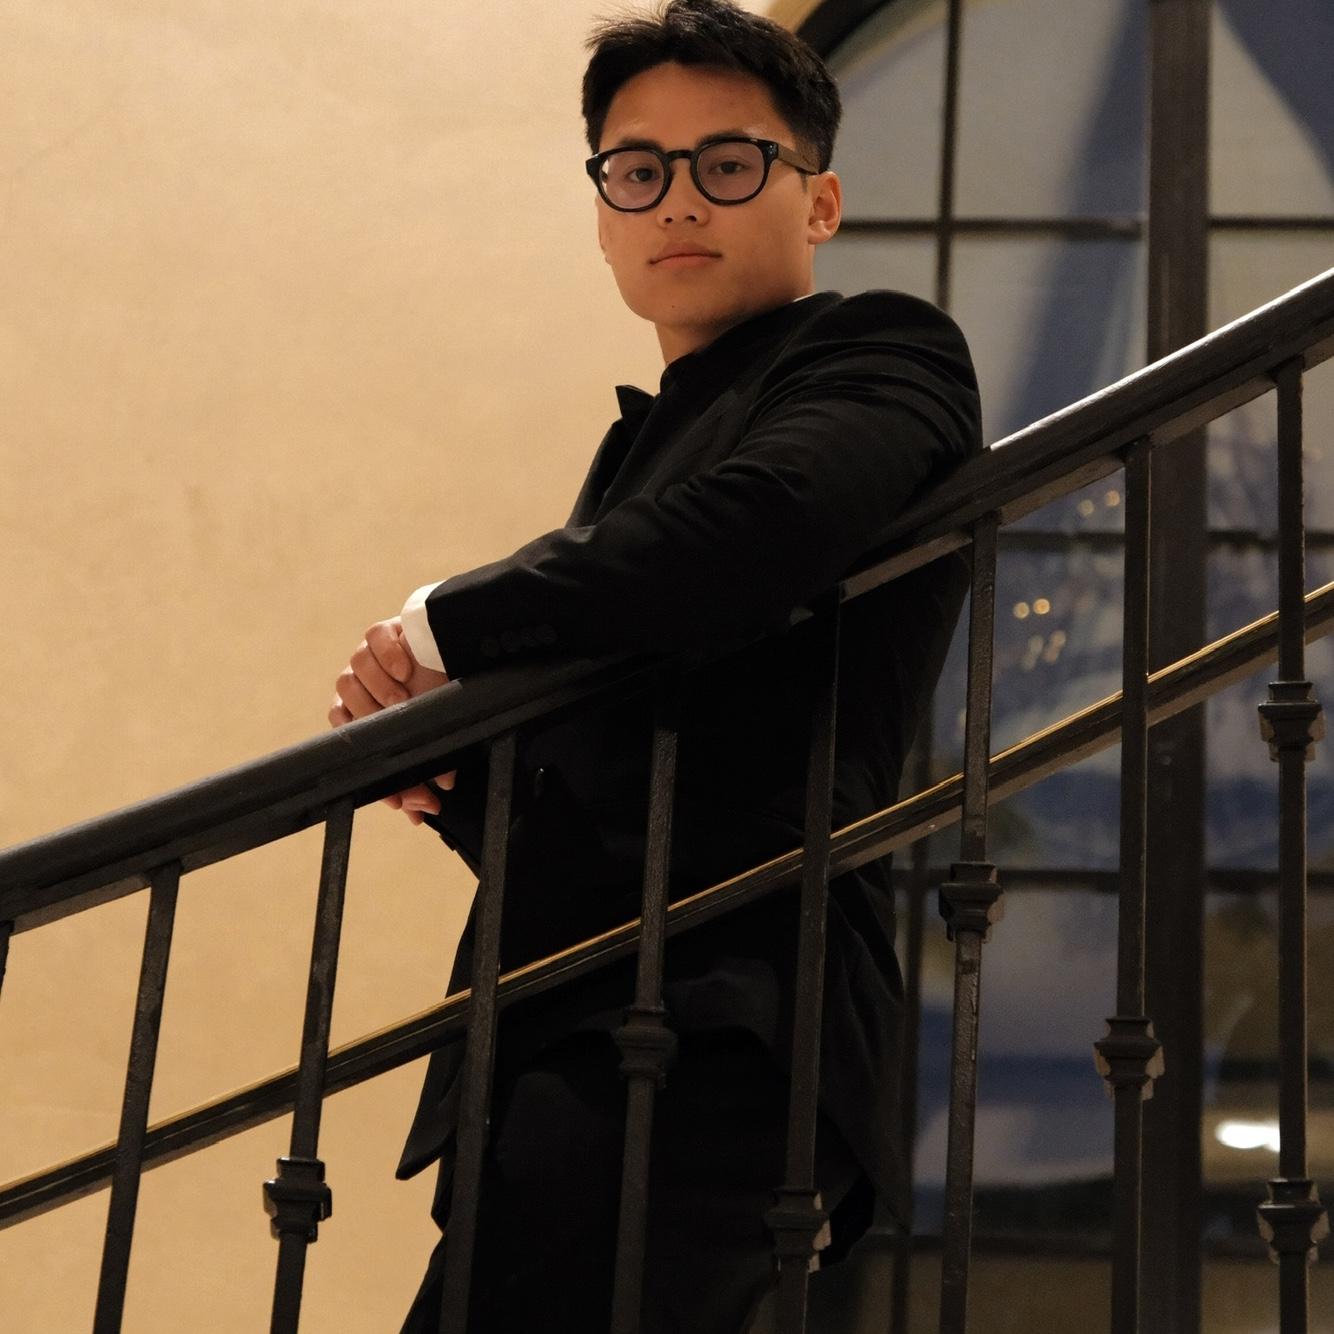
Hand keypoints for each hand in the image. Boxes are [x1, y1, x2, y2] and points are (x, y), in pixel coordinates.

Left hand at [328, 617, 454, 823]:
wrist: (455, 655)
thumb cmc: (438, 703)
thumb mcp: (431, 738)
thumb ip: (421, 773)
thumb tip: (421, 813)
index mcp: (359, 712)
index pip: (346, 734)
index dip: (363, 757)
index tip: (393, 774)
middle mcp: (359, 682)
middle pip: (347, 698)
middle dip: (374, 719)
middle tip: (404, 729)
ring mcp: (369, 654)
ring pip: (354, 669)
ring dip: (378, 688)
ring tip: (404, 699)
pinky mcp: (386, 630)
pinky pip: (374, 638)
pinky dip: (385, 654)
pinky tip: (404, 668)